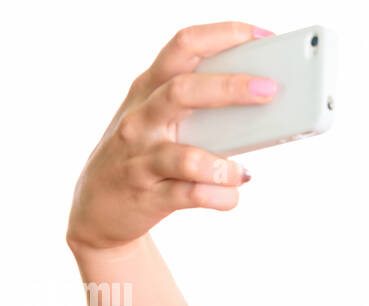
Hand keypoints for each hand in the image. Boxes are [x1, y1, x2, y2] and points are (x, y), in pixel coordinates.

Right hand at [66, 21, 276, 251]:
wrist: (99, 207)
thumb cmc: (142, 155)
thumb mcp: (158, 119)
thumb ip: (197, 105)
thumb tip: (258, 96)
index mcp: (148, 88)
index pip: (184, 45)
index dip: (224, 35)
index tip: (262, 35)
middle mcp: (141, 118)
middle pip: (183, 91)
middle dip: (230, 88)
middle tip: (270, 89)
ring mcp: (142, 158)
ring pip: (187, 156)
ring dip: (222, 166)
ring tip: (240, 172)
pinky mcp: (148, 196)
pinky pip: (191, 195)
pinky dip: (219, 196)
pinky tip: (230, 193)